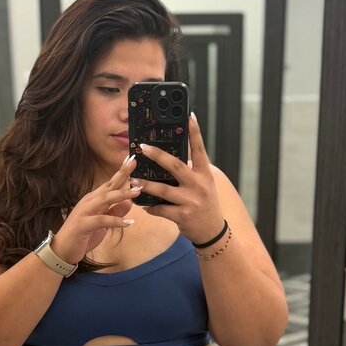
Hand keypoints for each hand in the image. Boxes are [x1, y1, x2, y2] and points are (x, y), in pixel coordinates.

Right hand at [53, 155, 139, 264]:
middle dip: (121, 174)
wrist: (62, 250)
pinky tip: (129, 223)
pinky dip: (115, 221)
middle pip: (108, 186)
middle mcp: (89, 202)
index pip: (110, 184)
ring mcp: (84, 212)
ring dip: (121, 194)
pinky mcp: (83, 225)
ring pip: (105, 199)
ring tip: (137, 192)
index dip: (121, 172)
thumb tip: (130, 202)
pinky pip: (102, 220)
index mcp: (93, 200)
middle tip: (134, 162)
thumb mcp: (103, 224)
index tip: (133, 159)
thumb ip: (115, 212)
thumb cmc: (82, 236)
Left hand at [135, 114, 224, 243]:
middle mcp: (199, 185)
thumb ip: (190, 171)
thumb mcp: (203, 184)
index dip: (195, 132)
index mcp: (204, 174)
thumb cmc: (204, 203)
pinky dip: (151, 207)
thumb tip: (171, 155)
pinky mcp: (183, 216)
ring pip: (163, 190)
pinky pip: (161, 209)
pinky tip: (143, 205)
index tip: (189, 115)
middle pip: (175, 165)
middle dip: (157, 155)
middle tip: (143, 147)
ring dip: (145, 185)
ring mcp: (191, 201)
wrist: (212, 231)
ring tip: (133, 180)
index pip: (199, 149)